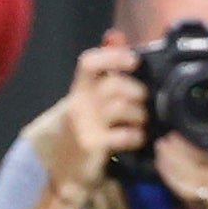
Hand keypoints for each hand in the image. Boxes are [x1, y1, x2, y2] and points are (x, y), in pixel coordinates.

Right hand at [52, 32, 150, 193]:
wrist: (64, 173)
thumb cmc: (82, 131)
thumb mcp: (88, 99)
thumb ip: (103, 70)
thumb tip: (115, 35)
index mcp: (78, 90)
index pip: (89, 62)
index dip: (112, 56)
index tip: (133, 60)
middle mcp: (79, 104)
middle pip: (114, 85)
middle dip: (137, 92)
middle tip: (143, 102)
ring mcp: (85, 125)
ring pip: (122, 107)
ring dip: (139, 115)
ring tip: (140, 122)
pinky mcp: (93, 145)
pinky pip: (124, 134)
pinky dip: (136, 136)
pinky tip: (135, 139)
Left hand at [151, 101, 207, 208]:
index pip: (201, 159)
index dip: (182, 148)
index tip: (171, 134)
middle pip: (188, 177)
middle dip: (170, 161)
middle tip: (160, 144)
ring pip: (186, 192)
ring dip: (170, 175)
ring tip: (161, 158)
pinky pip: (193, 203)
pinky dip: (180, 188)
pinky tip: (173, 176)